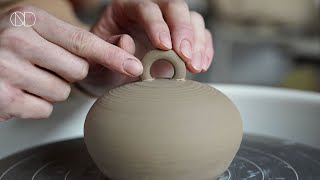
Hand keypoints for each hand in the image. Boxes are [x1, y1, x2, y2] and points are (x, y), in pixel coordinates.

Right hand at [0, 6, 142, 119]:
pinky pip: (44, 109)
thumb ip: (80, 39)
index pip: (83, 41)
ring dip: (51, 89)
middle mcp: (17, 39)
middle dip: (69, 73)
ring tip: (29, 76)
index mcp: (31, 19)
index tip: (133, 66)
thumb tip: (126, 45)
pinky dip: (37, 104)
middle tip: (46, 65)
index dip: (112, 56)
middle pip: (77, 71)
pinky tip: (20, 90)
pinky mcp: (1, 97)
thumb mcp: (40, 29)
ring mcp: (6, 68)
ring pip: (62, 92)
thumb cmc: (11, 44)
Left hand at [78, 0, 213, 95]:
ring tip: (194, 66)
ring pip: (192, 19)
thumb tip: (128, 43)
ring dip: (197, 43)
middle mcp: (151, 12)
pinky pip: (201, 36)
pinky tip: (201, 65)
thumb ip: (109, 50)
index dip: (157, 25)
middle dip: (184, 31)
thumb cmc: (102, 64)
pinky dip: (204, 50)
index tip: (165, 47)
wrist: (111, 76)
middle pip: (175, 8)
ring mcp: (169, 24)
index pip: (146, 8)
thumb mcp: (97, 59)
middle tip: (185, 56)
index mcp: (126, 9)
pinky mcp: (181, 39)